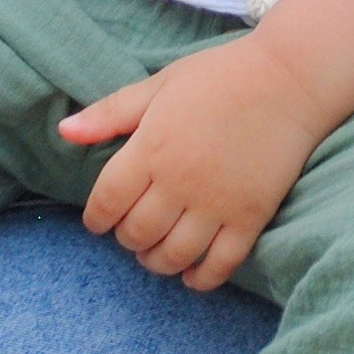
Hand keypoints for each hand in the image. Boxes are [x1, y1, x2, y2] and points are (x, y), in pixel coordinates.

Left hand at [61, 34, 325, 287]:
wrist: (290, 77)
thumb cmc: (220, 75)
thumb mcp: (160, 84)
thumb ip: (111, 113)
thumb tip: (63, 132)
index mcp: (152, 147)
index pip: (106, 202)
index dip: (96, 219)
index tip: (100, 219)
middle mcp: (180, 181)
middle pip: (136, 233)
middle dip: (126, 238)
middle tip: (132, 230)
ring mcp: (217, 203)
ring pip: (172, 256)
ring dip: (156, 261)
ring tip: (157, 250)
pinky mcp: (250, 217)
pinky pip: (219, 265)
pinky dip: (200, 278)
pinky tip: (191, 272)